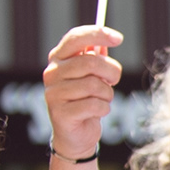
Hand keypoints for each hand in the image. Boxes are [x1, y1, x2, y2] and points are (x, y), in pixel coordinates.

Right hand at [42, 25, 121, 167]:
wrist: (75, 134)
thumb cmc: (86, 99)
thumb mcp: (93, 75)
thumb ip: (97, 57)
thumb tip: (108, 39)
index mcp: (58, 58)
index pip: (76, 38)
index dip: (98, 34)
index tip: (119, 38)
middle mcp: (51, 73)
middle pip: (90, 62)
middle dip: (111, 71)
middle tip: (113, 80)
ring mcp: (53, 93)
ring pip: (94, 85)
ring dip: (107, 94)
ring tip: (102, 99)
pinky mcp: (60, 113)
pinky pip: (94, 105)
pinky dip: (104, 108)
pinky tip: (97, 112)